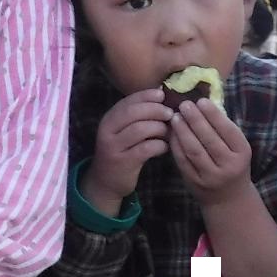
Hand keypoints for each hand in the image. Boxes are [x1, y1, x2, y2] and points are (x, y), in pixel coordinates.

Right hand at [80, 89, 171, 214]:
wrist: (106, 182)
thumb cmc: (120, 152)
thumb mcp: (122, 131)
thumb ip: (136, 116)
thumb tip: (160, 95)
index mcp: (108, 120)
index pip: (128, 101)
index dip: (146, 96)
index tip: (162, 95)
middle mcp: (108, 131)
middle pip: (134, 112)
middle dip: (155, 110)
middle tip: (170, 114)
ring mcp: (114, 147)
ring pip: (141, 129)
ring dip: (159, 128)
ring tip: (167, 132)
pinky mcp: (124, 162)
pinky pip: (146, 148)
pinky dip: (160, 145)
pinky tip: (164, 147)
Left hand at [169, 97, 253, 205]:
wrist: (229, 198)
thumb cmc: (233, 164)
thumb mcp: (237, 148)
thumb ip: (224, 129)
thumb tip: (205, 102)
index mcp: (242, 152)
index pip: (228, 130)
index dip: (213, 115)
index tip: (201, 101)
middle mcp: (228, 165)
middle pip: (209, 139)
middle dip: (195, 120)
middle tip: (184, 105)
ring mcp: (210, 176)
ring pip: (194, 150)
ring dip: (183, 131)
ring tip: (175, 116)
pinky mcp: (194, 182)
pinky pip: (183, 160)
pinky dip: (176, 145)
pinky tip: (171, 132)